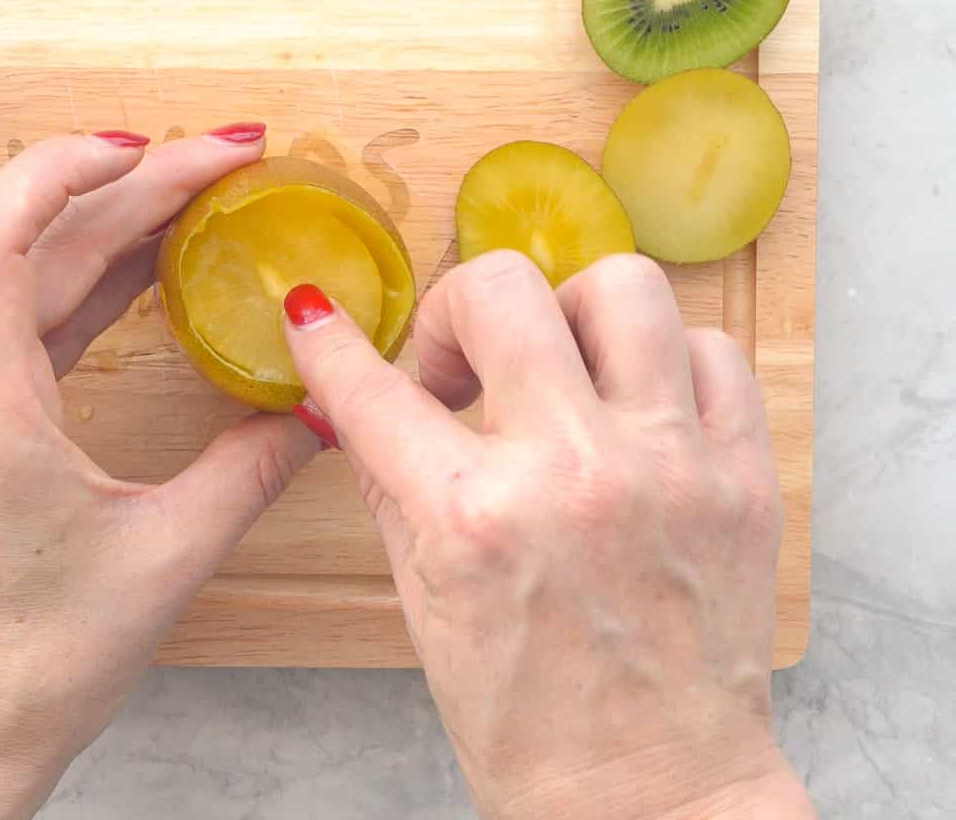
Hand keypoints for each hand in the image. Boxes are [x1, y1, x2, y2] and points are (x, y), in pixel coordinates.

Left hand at [0, 128, 318, 819]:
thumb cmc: (41, 657)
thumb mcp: (169, 556)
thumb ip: (252, 468)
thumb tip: (323, 408)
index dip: (62, 170)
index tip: (149, 145)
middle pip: (41, 239)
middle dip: (139, 184)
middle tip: (233, 155)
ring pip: (39, 267)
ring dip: (120, 218)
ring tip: (208, 186)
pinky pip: (36, 311)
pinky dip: (100, 271)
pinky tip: (158, 255)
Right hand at [284, 252, 814, 819]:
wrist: (655, 802)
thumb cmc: (530, 726)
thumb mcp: (425, 606)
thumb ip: (389, 485)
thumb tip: (356, 402)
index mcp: (476, 522)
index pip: (374, 394)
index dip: (327, 346)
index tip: (315, 316)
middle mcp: (574, 476)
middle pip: (503, 292)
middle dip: (457, 308)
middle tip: (462, 361)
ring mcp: (669, 468)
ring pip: (623, 288)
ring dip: (571, 313)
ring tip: (561, 364)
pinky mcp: (741, 478)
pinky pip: (714, 350)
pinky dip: (666, 359)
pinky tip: (636, 404)